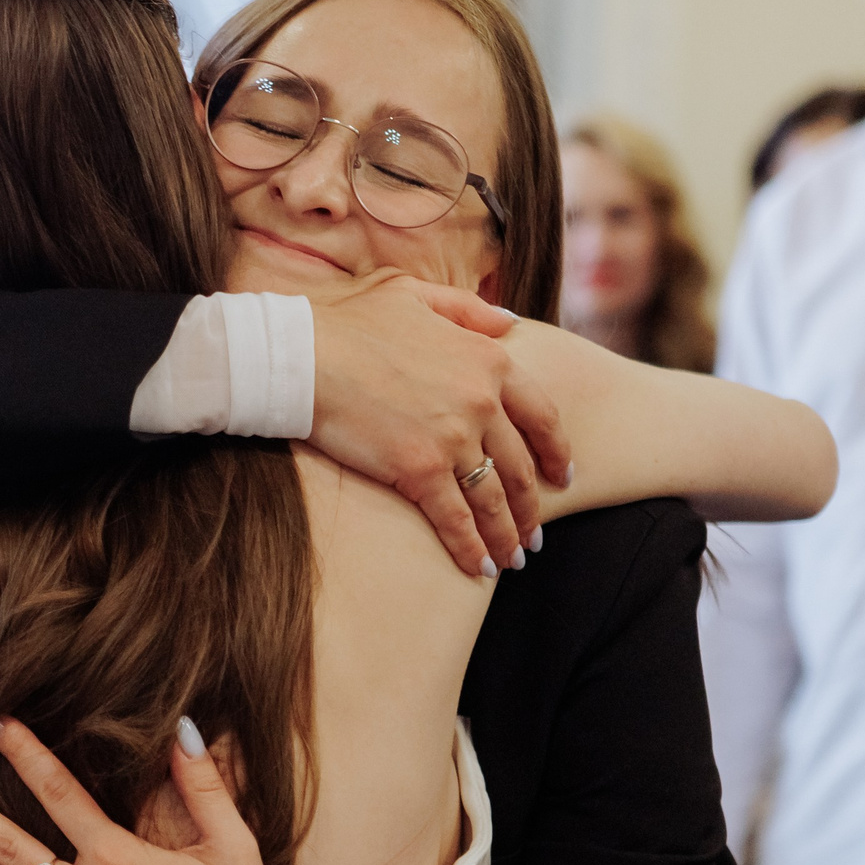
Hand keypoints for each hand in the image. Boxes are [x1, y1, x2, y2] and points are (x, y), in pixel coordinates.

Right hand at [307, 273, 570, 575]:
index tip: (563, 476)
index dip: (556, 451)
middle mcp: (482, 401)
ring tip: (512, 559)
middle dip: (532, 506)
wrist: (302, 353)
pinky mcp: (420, 470)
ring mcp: (454, 438)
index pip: (541, 415)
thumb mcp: (417, 296)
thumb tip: (511, 323)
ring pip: (494, 498)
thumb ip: (470, 310)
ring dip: (507, 535)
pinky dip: (471, 548)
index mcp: (489, 360)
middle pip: (520, 466)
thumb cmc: (349, 322)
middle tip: (535, 532)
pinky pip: (456, 519)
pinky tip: (479, 568)